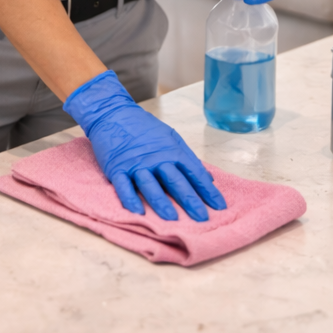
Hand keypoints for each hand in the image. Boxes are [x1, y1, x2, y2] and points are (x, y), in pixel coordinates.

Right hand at [66, 70, 226, 220]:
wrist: (112, 113)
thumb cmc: (143, 127)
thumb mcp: (170, 137)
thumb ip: (188, 158)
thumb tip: (208, 179)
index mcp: (172, 151)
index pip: (194, 173)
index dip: (208, 191)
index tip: (220, 207)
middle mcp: (156, 159)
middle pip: (175, 182)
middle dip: (190, 201)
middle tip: (202, 219)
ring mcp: (135, 164)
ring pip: (150, 186)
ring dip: (162, 203)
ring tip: (172, 220)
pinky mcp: (116, 168)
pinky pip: (123, 186)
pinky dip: (130, 199)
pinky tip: (138, 212)